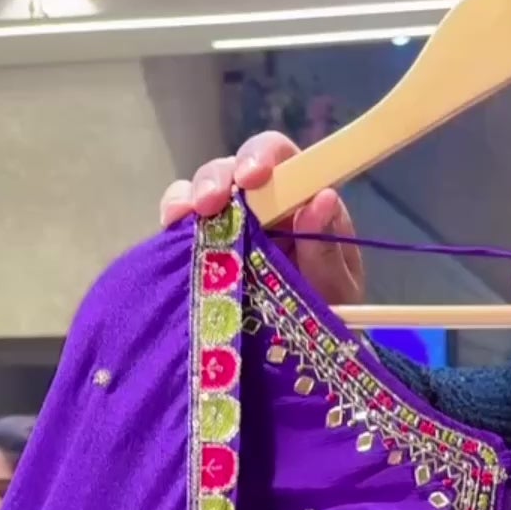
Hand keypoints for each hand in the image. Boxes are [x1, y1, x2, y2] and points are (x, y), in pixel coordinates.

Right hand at [159, 131, 365, 306]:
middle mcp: (264, 204)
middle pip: (234, 169)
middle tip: (210, 203)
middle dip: (218, 178)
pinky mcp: (206, 246)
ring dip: (191, 197)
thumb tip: (323, 198)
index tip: (253, 178)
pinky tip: (171, 227)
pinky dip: (175, 220)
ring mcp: (232, 223)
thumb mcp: (339, 290)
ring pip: (203, 190)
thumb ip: (328, 251)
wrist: (309, 352)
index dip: (263, 157)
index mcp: (302, 201)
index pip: (281, 159)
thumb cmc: (330, 312)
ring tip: (185, 216)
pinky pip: (184, 224)